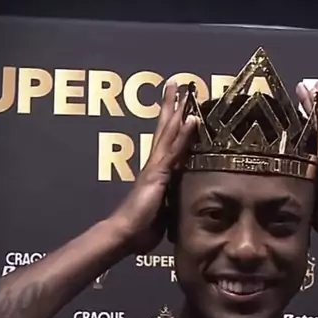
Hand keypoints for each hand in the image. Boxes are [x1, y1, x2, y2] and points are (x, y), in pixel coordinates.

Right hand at [111, 78, 197, 253]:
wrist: (126, 234)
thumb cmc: (141, 228)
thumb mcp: (161, 212)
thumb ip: (169, 202)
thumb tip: (176, 204)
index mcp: (156, 172)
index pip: (167, 141)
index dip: (172, 122)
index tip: (179, 105)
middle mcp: (155, 164)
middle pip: (165, 128)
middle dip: (171, 105)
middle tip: (176, 83)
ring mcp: (156, 166)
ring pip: (169, 131)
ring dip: (176, 109)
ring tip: (182, 87)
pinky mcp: (159, 173)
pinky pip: (175, 149)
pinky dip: (184, 133)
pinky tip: (192, 118)